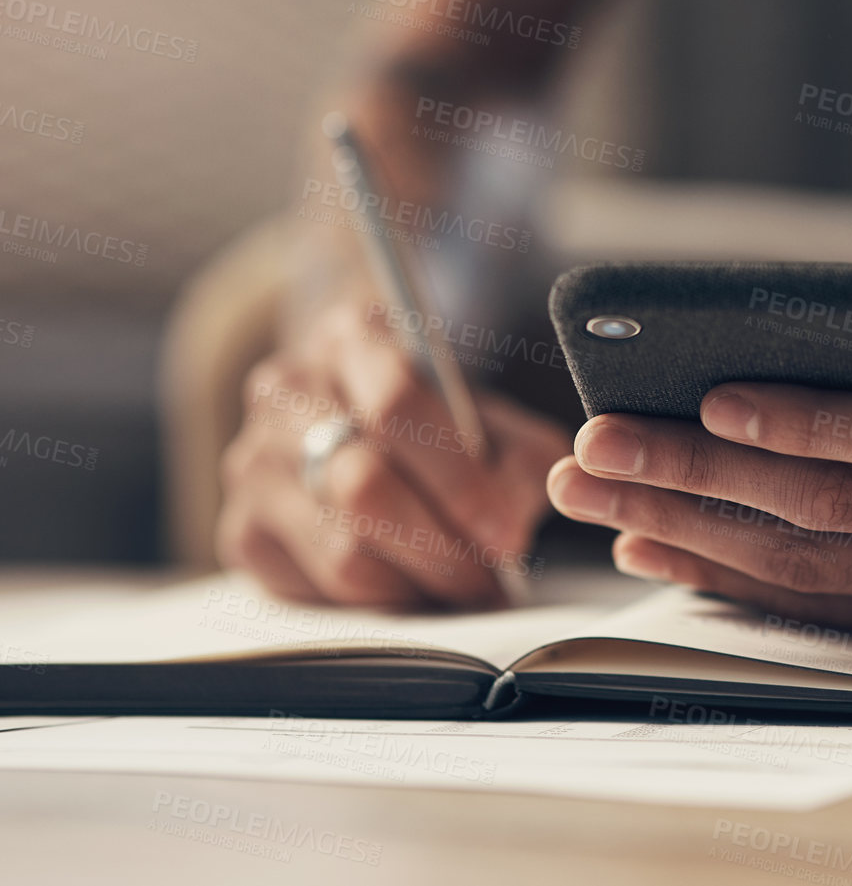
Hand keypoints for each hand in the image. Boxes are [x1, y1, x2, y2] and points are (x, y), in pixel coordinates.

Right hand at [218, 301, 568, 609]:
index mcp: (353, 337)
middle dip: (441, 547)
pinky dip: (377, 602)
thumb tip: (504, 530)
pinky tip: (413, 586)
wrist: (370, 424)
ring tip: (463, 587)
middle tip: (490, 579)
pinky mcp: (242, 530)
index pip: (396, 406)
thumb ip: (521, 464)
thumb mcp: (499, 423)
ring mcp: (253, 460)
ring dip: (416, 582)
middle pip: (362, 486)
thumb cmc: (447, 425)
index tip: (505, 532)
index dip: (458, 480)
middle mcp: (286, 390)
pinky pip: (315, 590)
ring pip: (340, 550)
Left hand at [546, 143, 851, 647]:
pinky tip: (661, 552)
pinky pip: (835, 612)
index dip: (813, 427)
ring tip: (595, 499)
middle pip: (837, 514)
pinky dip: (742, 586)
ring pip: (819, 573)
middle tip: (590, 451)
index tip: (709, 401)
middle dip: (701, 482)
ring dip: (696, 537)